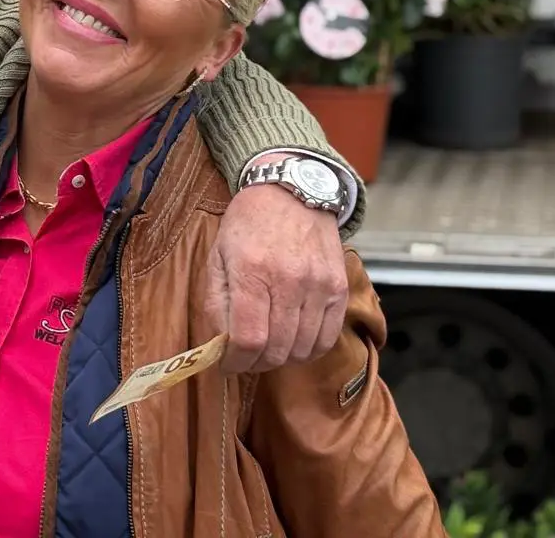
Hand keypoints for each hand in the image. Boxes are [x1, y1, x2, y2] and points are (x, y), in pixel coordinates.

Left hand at [203, 181, 347, 373]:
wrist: (291, 192)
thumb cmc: (248, 224)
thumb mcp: (217, 255)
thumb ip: (216, 301)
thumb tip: (219, 345)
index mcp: (252, 271)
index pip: (249, 339)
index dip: (235, 362)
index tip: (227, 364)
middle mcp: (289, 281)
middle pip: (277, 350)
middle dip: (256, 364)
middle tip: (246, 357)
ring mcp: (318, 286)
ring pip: (302, 349)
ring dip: (281, 358)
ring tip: (268, 348)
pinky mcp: (339, 289)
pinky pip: (326, 339)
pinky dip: (308, 350)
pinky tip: (293, 342)